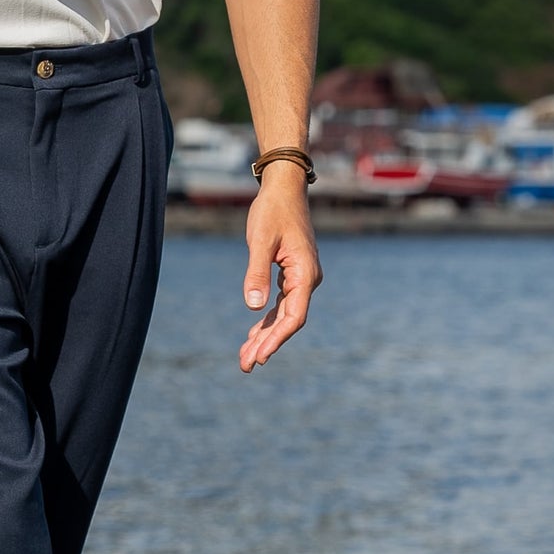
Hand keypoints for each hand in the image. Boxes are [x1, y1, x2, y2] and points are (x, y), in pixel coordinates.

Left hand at [240, 164, 320, 371]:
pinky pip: (281, 303)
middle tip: (246, 365)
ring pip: (284, 314)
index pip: (294, 316)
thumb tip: (253, 308)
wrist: (284, 188)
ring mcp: (301, 277)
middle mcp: (307, 279)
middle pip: (289, 320)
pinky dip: (268, 320)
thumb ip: (257, 273)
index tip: (260, 357)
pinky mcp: (292, 273)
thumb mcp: (260, 241)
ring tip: (246, 358)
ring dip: (266, 335)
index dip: (277, 339)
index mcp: (305, 273)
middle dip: (267, 344)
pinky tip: (254, 334)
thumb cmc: (272, 210)